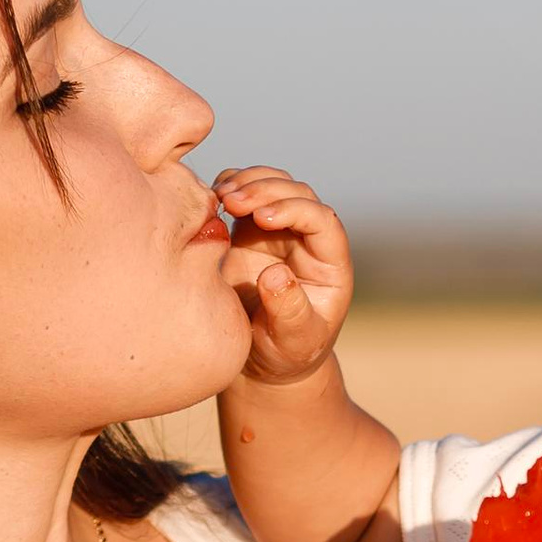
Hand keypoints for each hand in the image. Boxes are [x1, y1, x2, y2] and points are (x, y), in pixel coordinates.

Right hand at [215, 165, 353, 387]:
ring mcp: (280, 232)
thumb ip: (289, 311)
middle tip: (230, 200)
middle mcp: (308, 240)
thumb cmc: (286, 355)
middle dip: (265, 189)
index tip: (260, 218)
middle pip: (297, 193)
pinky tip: (212, 196)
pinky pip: (245, 196)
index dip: (294, 209)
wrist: (261, 359)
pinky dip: (230, 187)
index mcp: (330, 263)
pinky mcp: (250, 232)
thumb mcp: (292, 342)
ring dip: (248, 181)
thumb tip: (276, 273)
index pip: (322, 220)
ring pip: (273, 186)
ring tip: (221, 196)